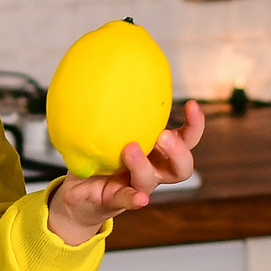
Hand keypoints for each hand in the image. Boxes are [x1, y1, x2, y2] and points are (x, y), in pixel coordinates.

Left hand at [47, 100, 203, 245]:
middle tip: (164, 135)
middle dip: (178, 150)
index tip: (191, 105)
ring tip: (130, 148)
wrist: (75, 193)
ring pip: (152, 180)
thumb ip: (109, 107)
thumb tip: (103, 70)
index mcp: (156, 152)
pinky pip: (129, 200)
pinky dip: (136, 198)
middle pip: (181, 166)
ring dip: (144, 165)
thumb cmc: (95, 156)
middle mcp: (152, 170)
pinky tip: (141, 198)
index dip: (194, 124)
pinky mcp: (117, 200)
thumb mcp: (104, 129)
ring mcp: (135, 186)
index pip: (186, 139)